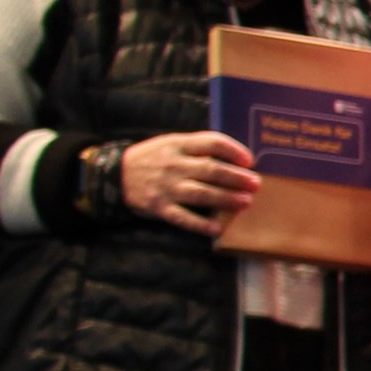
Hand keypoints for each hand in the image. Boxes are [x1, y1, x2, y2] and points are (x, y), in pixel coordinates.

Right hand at [122, 130, 258, 235]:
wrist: (114, 175)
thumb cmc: (152, 159)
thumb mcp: (171, 144)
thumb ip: (197, 148)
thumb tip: (235, 158)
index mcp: (178, 145)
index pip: (211, 142)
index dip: (233, 150)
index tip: (249, 160)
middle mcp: (173, 165)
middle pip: (211, 170)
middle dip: (237, 178)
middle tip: (256, 184)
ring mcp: (166, 187)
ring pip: (202, 194)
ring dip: (226, 199)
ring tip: (246, 202)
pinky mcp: (159, 207)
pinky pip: (183, 218)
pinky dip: (201, 224)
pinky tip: (218, 228)